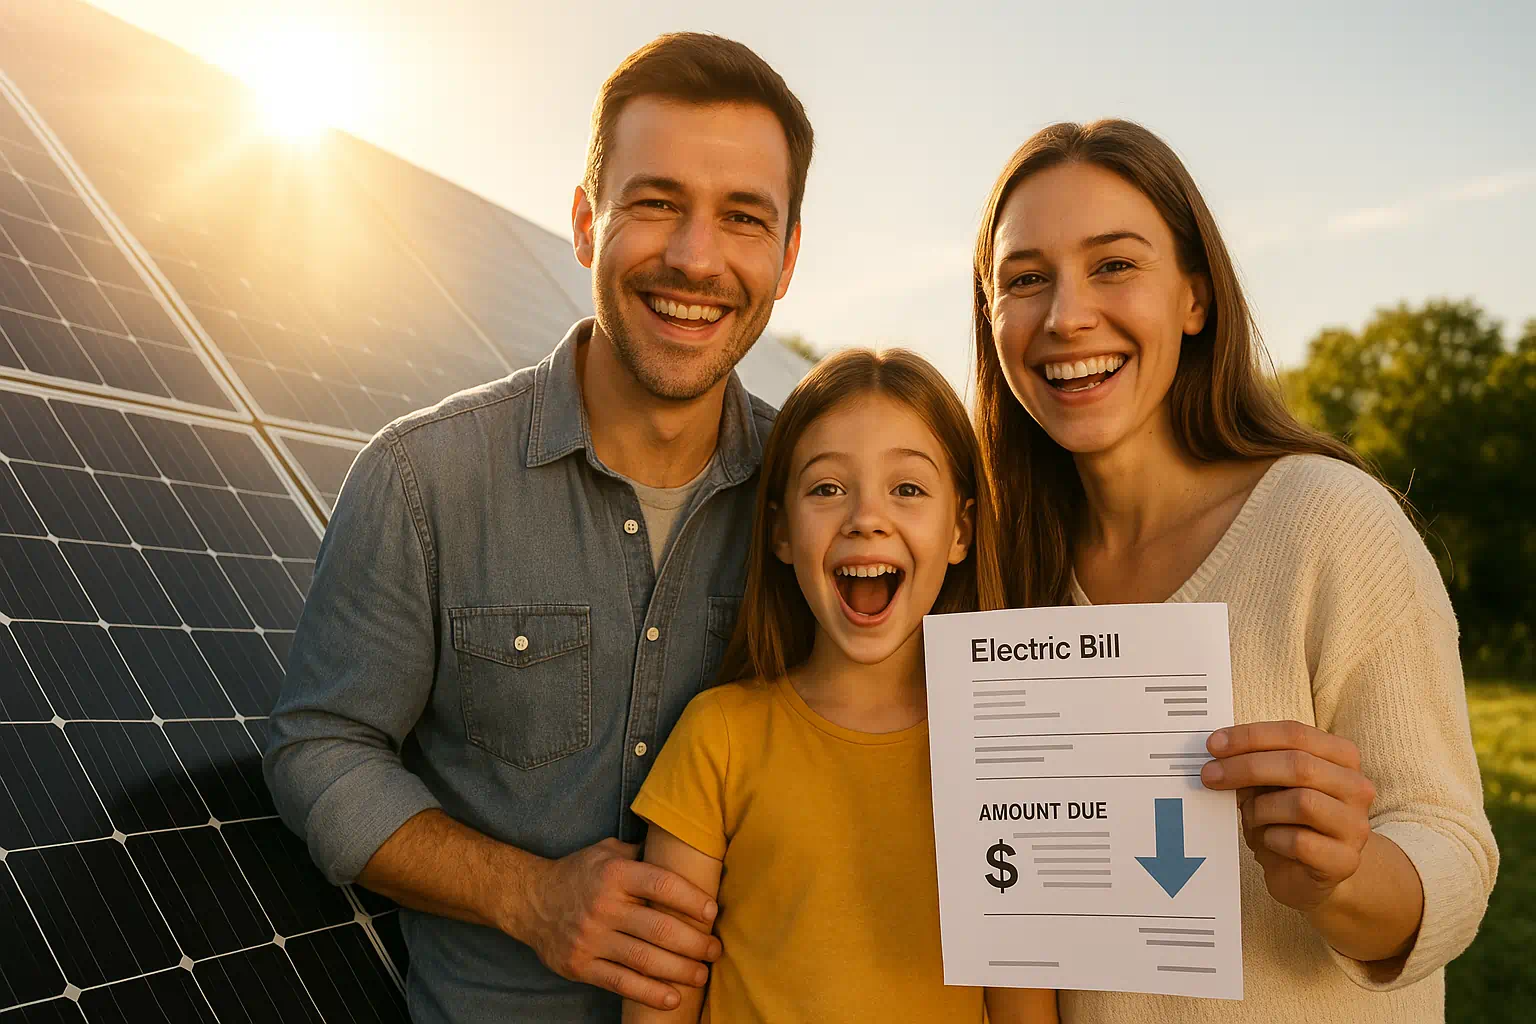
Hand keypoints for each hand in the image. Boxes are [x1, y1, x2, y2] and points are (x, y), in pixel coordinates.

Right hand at [518, 837, 721, 1009]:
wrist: (530, 900)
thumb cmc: (580, 874)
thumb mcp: (607, 851)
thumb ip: (642, 852)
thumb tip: (683, 848)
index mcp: (614, 874)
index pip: (662, 885)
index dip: (692, 899)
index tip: (712, 913)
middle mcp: (603, 906)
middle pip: (660, 929)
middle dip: (695, 943)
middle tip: (715, 950)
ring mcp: (591, 939)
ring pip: (645, 960)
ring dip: (680, 970)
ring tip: (702, 975)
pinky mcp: (581, 966)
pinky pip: (621, 983)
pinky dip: (650, 994)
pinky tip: (673, 999)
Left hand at [1201, 721, 1376, 913]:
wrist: (1311, 874)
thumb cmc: (1287, 820)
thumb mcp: (1270, 785)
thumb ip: (1255, 766)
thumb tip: (1219, 754)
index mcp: (1341, 756)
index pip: (1295, 733)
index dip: (1251, 736)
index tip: (1213, 745)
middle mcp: (1356, 787)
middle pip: (1299, 765)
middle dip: (1246, 767)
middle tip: (1210, 776)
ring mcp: (1355, 825)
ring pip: (1302, 802)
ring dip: (1261, 809)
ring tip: (1250, 817)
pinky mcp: (1345, 860)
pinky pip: (1300, 841)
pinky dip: (1272, 839)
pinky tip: (1269, 841)